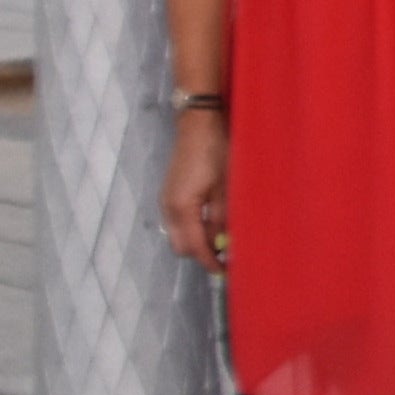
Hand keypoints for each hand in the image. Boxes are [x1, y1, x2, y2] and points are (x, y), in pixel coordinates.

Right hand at [160, 111, 226, 267]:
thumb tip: (226, 244)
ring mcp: (166, 200)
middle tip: (227, 252)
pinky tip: (214, 219)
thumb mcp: (226, 188)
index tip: (226, 270)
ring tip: (224, 234)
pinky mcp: (171, 193)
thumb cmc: (216, 152)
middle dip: (202, 253)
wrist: (198, 124)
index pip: (194, 247)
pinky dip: (194, 226)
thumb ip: (223, 219)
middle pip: (181, 246)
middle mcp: (168, 207)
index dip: (210, 261)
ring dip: (199, 239)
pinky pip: (179, 220)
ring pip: (179, 234)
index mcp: (182, 208)